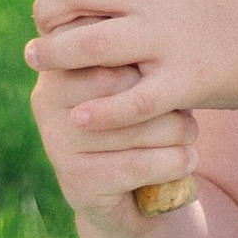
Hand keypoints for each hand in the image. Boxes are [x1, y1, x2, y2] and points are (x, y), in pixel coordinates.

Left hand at [27, 0, 237, 150]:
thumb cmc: (221, 3)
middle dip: (46, 9)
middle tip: (45, 25)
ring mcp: (172, 37)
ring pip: (90, 45)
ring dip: (52, 55)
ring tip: (38, 59)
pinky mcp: (186, 81)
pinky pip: (130, 101)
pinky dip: (99, 113)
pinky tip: (80, 116)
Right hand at [28, 44, 199, 221]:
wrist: (134, 193)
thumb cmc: (144, 117)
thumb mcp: (140, 77)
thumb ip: (141, 54)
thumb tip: (160, 56)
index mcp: (61, 59)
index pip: (113, 44)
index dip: (152, 62)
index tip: (173, 74)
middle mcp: (47, 96)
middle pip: (124, 83)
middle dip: (165, 97)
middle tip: (188, 111)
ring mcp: (56, 139)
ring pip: (135, 125)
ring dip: (178, 131)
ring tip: (189, 133)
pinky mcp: (75, 179)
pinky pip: (137, 165)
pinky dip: (174, 162)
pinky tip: (187, 160)